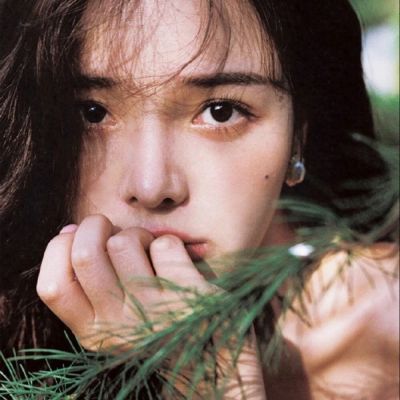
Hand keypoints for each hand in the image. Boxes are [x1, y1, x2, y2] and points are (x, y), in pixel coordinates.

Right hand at [36, 214, 266, 397]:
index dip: (59, 248)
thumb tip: (68, 230)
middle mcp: (120, 327)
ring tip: (149, 247)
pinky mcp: (188, 297)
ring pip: (124, 242)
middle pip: (85, 253)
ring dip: (138, 234)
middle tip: (112, 228)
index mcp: (94, 334)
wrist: (211, 360)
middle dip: (95, 225)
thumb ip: (89, 283)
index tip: (77, 236)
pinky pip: (165, 245)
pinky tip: (176, 260)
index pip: (53, 285)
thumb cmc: (157, 325)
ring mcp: (155, 313)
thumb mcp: (115, 319)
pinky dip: (170, 243)